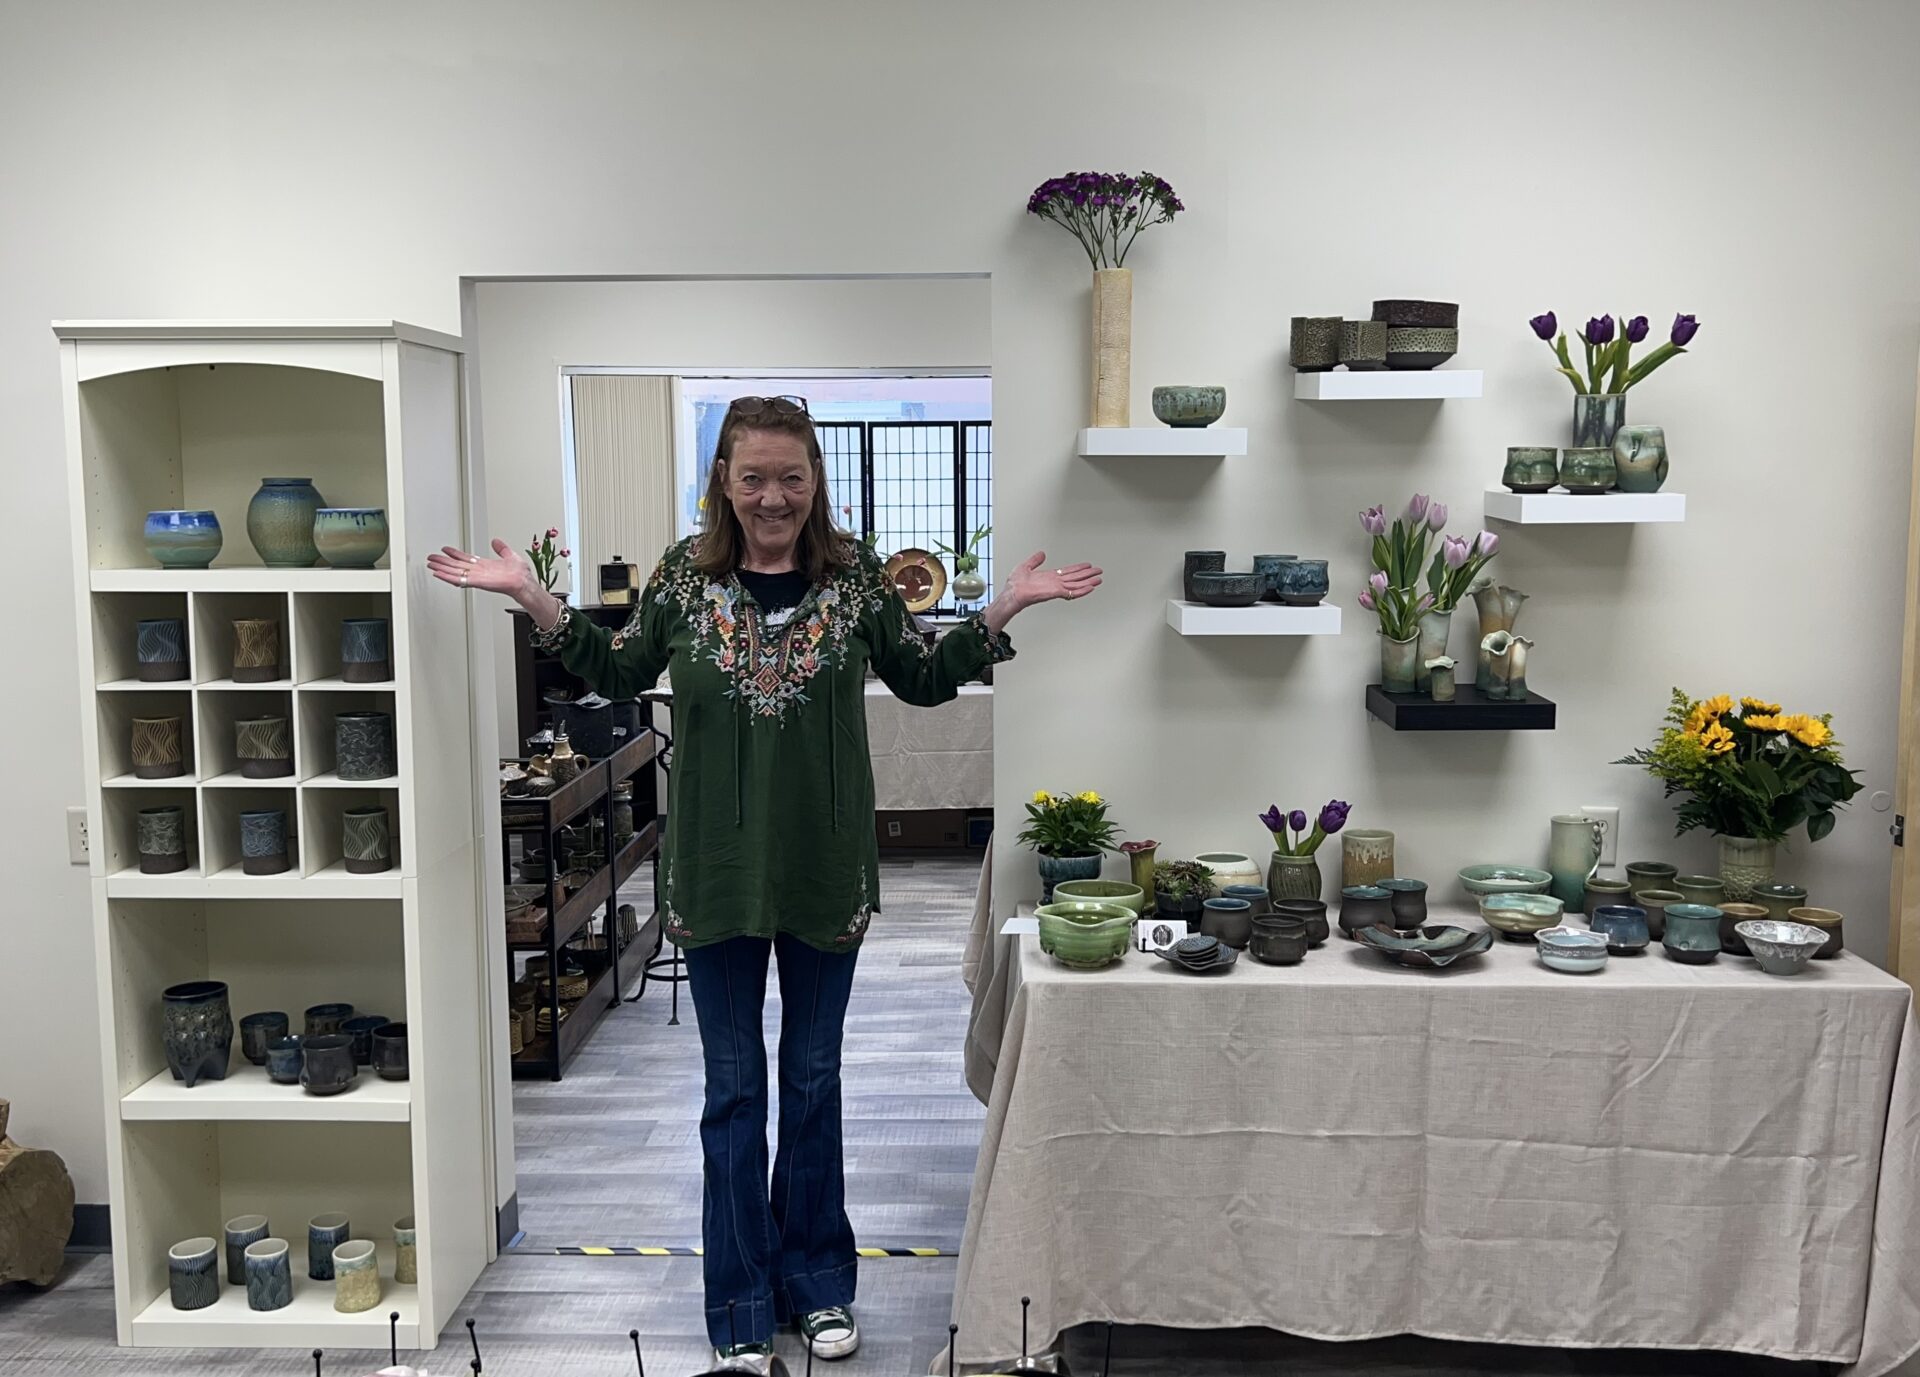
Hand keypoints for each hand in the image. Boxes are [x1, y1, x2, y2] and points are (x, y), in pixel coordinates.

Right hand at [427, 540, 535, 596]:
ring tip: (430, 565)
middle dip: (442, 562)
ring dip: (441, 568)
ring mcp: (476, 577)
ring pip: (454, 572)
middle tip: (431, 558)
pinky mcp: (476, 582)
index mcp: (484, 565)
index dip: (454, 553)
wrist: (523, 582)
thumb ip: (502, 549)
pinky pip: (458, 579)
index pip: (465, 558)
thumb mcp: (510, 555)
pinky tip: (438, 573)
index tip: (445, 549)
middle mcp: (478, 571)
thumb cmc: (519, 573)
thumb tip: (496, 541)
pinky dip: (447, 576)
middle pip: (456, 565)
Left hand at [980, 552, 1101, 635]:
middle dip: (1088, 575)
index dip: (1078, 568)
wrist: (1012, 593)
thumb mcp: (1025, 566)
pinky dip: (1082, 590)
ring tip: (1098, 579)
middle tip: (1099, 572)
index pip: (1068, 572)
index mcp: (1049, 577)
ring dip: (1088, 582)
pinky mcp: (1055, 592)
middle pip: (1075, 578)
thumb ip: (1034, 560)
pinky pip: (1071, 592)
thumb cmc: (1015, 585)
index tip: (1087, 566)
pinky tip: (1090, 588)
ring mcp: (1056, 588)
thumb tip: (1041, 553)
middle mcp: (1055, 583)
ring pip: (1076, 585)